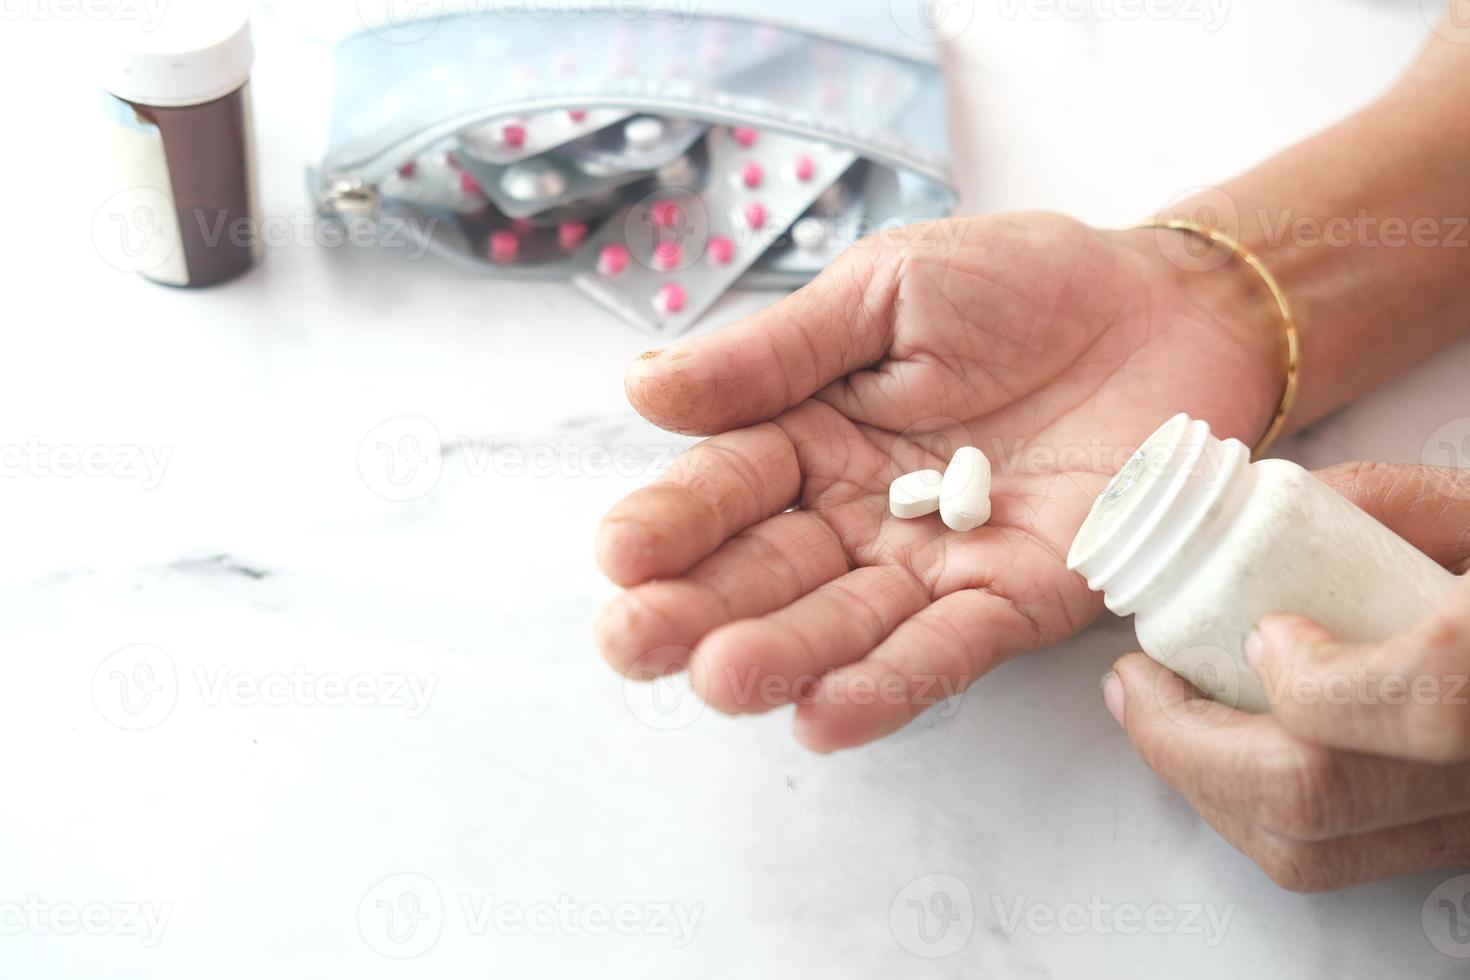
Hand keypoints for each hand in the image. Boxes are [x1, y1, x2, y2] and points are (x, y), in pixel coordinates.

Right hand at [596, 212, 1283, 751]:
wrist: (1168, 307)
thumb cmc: (1021, 284)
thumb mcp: (885, 291)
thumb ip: (774, 352)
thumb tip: (642, 388)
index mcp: (811, 433)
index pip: (726, 486)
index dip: (672, 521)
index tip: (620, 553)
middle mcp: (856, 514)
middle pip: (767, 572)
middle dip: (700, 610)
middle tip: (637, 641)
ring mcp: (932, 565)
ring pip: (843, 625)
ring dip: (783, 657)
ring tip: (724, 678)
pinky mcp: (1015, 599)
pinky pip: (946, 649)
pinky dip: (891, 682)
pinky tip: (825, 714)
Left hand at [1105, 463, 1469, 890]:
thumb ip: (1385, 500)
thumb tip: (1265, 498)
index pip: (1429, 699)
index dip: (1317, 678)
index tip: (1264, 631)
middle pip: (1323, 796)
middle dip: (1189, 743)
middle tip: (1138, 683)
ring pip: (1312, 847)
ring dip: (1202, 782)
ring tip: (1161, 714)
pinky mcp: (1451, 843)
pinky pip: (1330, 854)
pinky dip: (1247, 808)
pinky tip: (1218, 750)